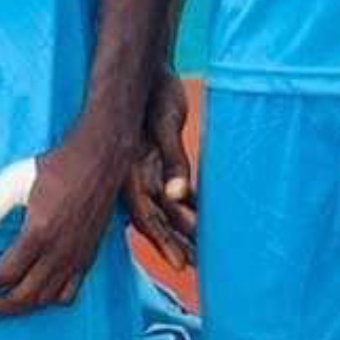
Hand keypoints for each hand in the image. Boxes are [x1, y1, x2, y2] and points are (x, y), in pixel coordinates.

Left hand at [0, 140, 119, 315]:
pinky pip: (69, 293)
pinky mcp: (88, 258)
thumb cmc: (53, 169)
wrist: (99, 161)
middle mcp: (59, 252)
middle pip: (24, 296)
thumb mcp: (10, 184)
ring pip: (46, 299)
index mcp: (38, 234)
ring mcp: (76, 258)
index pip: (5, 274)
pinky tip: (36, 295)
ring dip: (21, 307)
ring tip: (3, 303)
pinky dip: (49, 301)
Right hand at [124, 71, 195, 264]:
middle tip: (197, 267)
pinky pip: (178, 192)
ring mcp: (151, 172)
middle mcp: (140, 178)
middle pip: (159, 220)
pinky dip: (191, 207)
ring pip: (169, 210)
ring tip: (206, 253)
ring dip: (186, 230)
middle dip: (177, 244)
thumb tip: (177, 195)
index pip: (148, 217)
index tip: (181, 265)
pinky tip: (206, 220)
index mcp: (133, 173)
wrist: (147, 72)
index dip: (165, 242)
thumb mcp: (164, 125)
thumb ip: (172, 161)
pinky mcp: (163, 163)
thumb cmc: (154, 95)